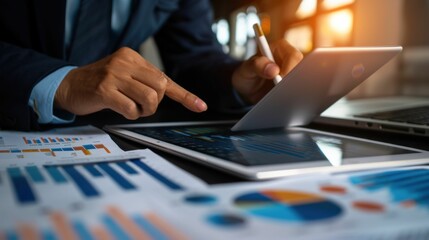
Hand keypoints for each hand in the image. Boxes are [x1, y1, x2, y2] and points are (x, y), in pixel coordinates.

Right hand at [55, 47, 206, 118]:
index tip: (201, 106)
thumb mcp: (124, 75)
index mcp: (132, 57)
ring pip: (150, 98)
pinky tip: (120, 109)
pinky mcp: (105, 90)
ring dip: (144, 110)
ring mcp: (114, 75)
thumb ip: (145, 81)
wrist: (69, 85)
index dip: (185, 95)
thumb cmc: (101, 83)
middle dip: (156, 103)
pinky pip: (131, 109)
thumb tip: (169, 93)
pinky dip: (131, 114)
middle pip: (161, 87)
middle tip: (142, 106)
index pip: (165, 78)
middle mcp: (125, 62)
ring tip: (132, 108)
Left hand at [231, 39, 302, 103]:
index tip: (281, 80)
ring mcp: (292, 71)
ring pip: (302, 80)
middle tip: (282, 91)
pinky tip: (283, 99)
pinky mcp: (292, 83)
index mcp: (279, 47)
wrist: (247, 88)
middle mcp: (289, 58)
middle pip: (302, 68)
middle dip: (293, 81)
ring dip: (293, 89)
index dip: (290, 69)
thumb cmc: (246, 74)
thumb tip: (274, 69)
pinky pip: (298, 89)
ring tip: (281, 96)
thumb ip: (256, 65)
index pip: (293, 56)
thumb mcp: (246, 69)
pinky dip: (293, 95)